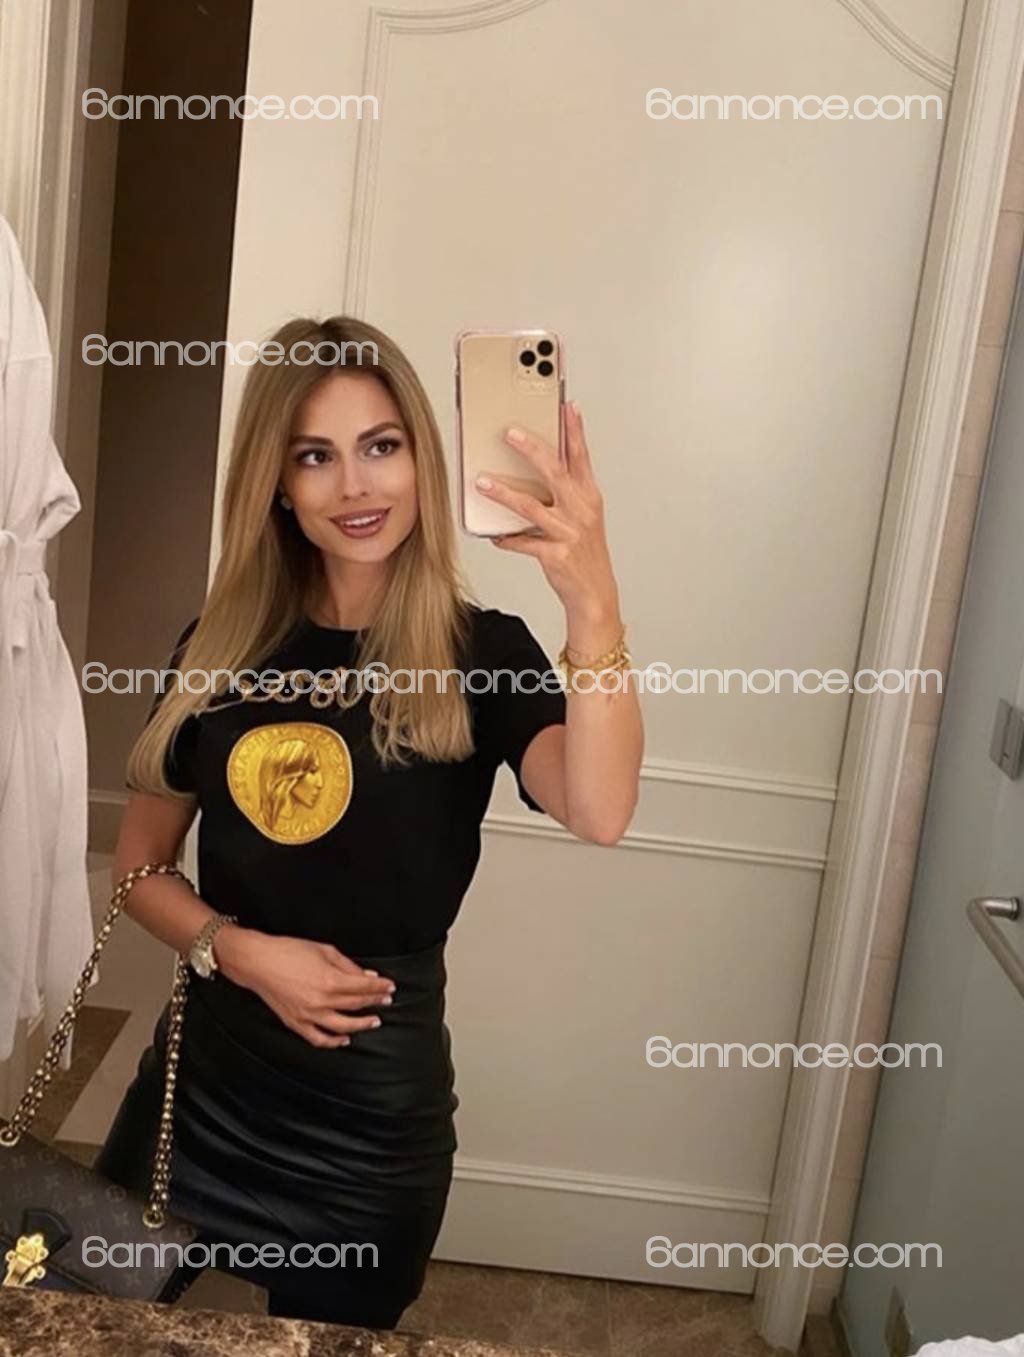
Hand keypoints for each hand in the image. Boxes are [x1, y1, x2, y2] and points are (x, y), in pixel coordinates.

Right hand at [216, 927, 394, 1047]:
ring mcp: (308, 1015)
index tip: (390, 987)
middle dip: (375, 1002)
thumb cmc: (290, 951)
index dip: (380, 988)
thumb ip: (349, 966)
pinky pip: (318, 1039)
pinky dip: (333, 1042)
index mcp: (330, 981)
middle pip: (356, 1005)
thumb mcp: (325, 950)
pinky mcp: (296, 1023)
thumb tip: (368, 976)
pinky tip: (344, 1040)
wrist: (258, 962)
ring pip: (343, 1027)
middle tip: (386, 1000)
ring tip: (374, 1021)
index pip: (364, 988)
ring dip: (361, 1025)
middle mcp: (321, 1001)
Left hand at [474, 401, 617, 613]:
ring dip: (503, 493)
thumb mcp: (583, 516)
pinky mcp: (555, 555)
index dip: (575, 430)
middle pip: (555, 472)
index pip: (581, 457)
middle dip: (532, 449)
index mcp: (588, 497)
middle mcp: (581, 511)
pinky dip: (506, 539)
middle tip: (510, 432)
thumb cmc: (585, 552)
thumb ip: (565, 491)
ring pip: (531, 507)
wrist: (595, 593)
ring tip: (482, 482)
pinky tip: (493, 535)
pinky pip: (523, 543)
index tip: (567, 406)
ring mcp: (568, 533)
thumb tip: (536, 465)